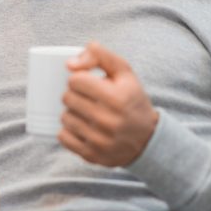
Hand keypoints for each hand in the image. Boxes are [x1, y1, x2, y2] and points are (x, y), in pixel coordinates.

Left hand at [58, 41, 159, 166]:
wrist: (147, 139)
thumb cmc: (131, 100)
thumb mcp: (124, 72)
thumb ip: (99, 55)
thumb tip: (69, 64)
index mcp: (117, 98)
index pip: (75, 80)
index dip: (78, 79)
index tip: (87, 83)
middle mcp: (108, 121)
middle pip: (67, 98)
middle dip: (74, 94)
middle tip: (86, 98)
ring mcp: (99, 141)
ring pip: (64, 117)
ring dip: (71, 112)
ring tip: (86, 112)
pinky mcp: (92, 155)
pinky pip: (63, 137)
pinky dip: (69, 131)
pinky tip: (82, 127)